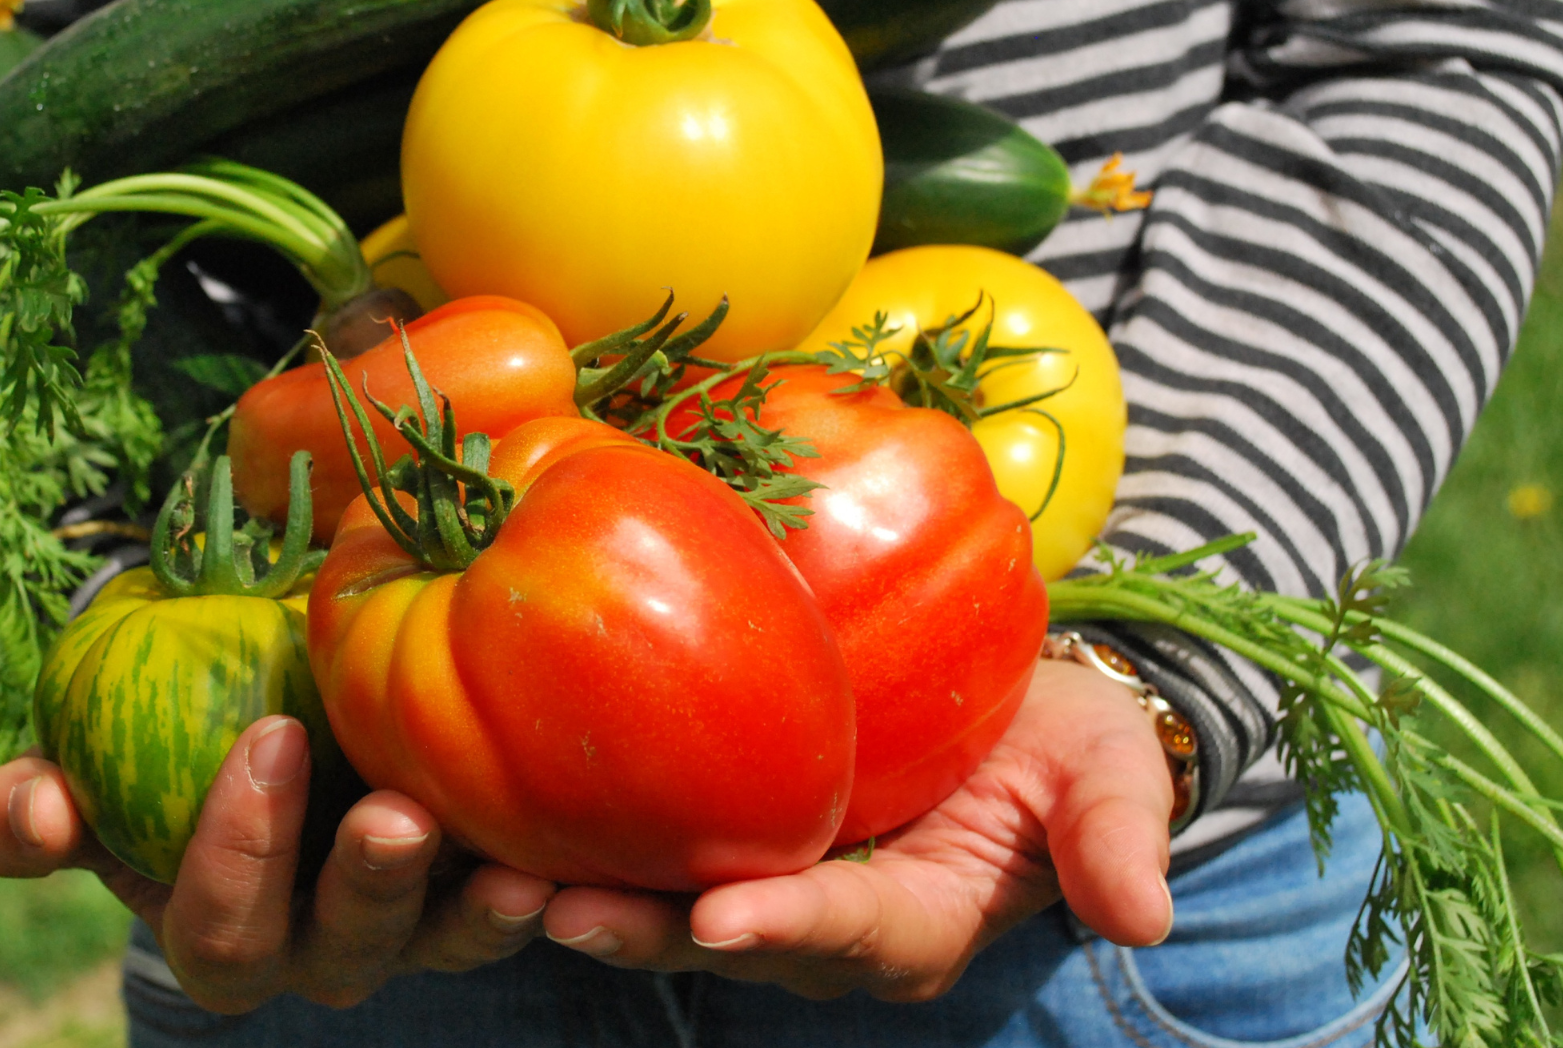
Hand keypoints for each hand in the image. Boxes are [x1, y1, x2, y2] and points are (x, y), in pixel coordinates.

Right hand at [0, 716, 555, 1011]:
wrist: (277, 721)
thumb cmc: (168, 745)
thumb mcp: (91, 770)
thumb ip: (33, 806)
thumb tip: (30, 810)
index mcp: (219, 926)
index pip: (216, 927)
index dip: (234, 851)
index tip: (267, 736)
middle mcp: (316, 947)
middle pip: (337, 949)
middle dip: (363, 886)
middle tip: (391, 814)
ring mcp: (409, 929)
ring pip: (439, 941)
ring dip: (469, 908)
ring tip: (508, 865)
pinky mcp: (483, 894)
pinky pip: (515, 907)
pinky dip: (541, 887)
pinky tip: (564, 852)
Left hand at [539, 659, 1174, 999]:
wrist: (1009, 704)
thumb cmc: (1061, 738)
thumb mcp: (1106, 772)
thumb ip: (1115, 836)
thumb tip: (1145, 915)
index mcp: (918, 919)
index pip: (852, 932)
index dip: (791, 928)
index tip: (725, 918)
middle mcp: (825, 923)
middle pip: (728, 939)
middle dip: (648, 932)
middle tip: (559, 911)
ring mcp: (766, 880)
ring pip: (666, 905)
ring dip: (588, 896)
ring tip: (499, 878)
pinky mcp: (719, 830)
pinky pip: (648, 844)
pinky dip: (582, 834)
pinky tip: (503, 805)